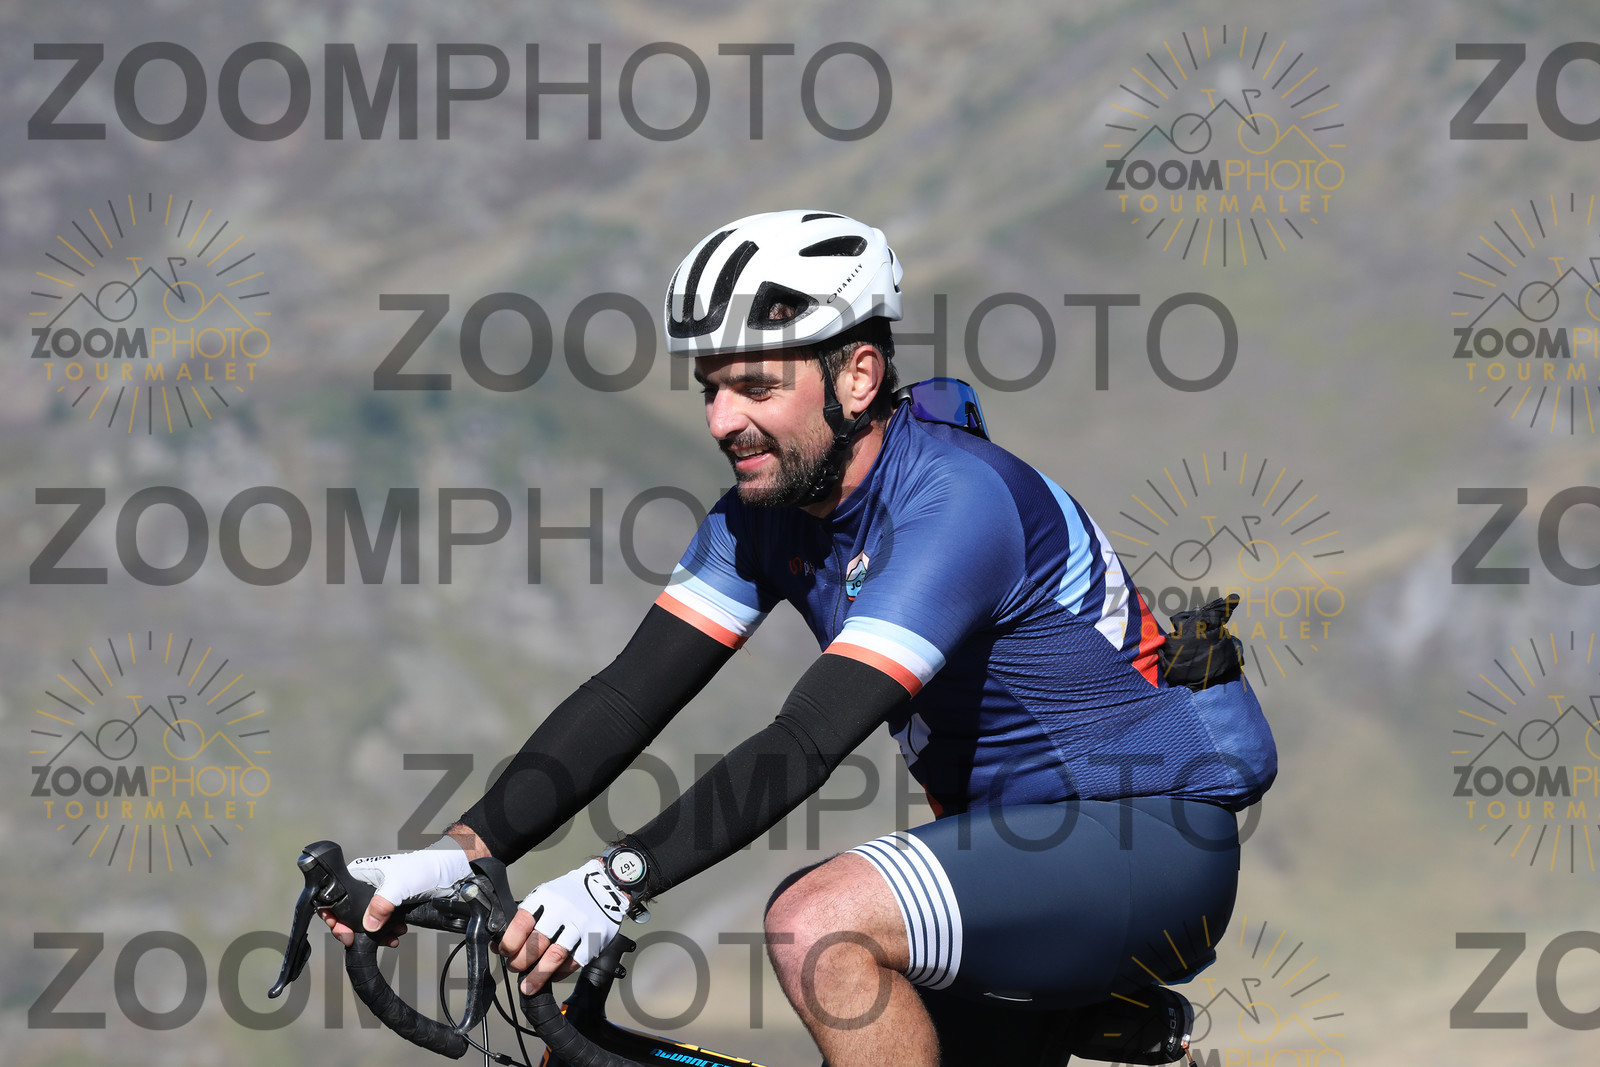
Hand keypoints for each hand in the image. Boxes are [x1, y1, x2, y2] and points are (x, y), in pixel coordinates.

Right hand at [319, 839, 472, 947]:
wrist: (447, 873)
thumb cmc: (422, 868)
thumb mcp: (399, 884)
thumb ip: (382, 904)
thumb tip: (368, 925)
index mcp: (360, 874)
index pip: (335, 897)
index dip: (333, 914)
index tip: (341, 929)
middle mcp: (366, 886)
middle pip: (348, 914)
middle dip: (354, 929)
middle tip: (357, 940)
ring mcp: (378, 899)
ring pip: (366, 923)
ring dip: (375, 934)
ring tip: (389, 936)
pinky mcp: (391, 909)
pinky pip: (381, 926)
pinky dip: (387, 933)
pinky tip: (397, 935)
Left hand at [501, 859, 630, 993]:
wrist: (605, 885)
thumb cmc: (569, 894)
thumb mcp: (545, 896)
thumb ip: (526, 919)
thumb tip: (499, 945)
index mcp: (546, 897)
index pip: (522, 922)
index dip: (510, 942)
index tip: (505, 952)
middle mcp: (563, 910)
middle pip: (536, 943)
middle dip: (521, 961)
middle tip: (515, 968)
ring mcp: (580, 925)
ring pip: (555, 956)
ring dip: (539, 975)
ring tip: (528, 987)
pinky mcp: (594, 938)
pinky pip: (574, 962)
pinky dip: (560, 973)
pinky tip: (552, 976)